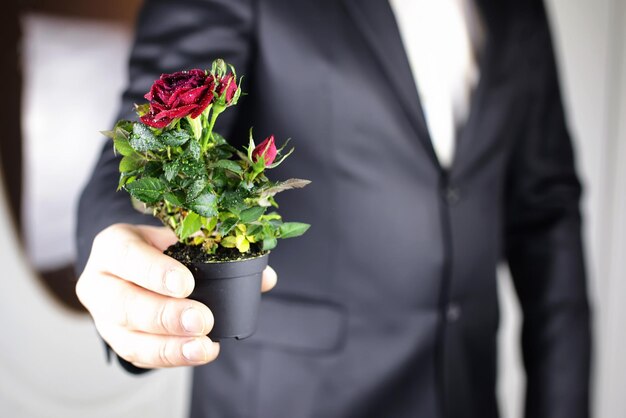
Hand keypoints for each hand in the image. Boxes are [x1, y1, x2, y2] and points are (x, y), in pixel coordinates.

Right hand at [76, 224, 276, 368]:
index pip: (127, 256)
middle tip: (202, 320)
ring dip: (170, 346)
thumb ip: (215, 252)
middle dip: (166, 315)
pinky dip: (172, 357)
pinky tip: (198, 354)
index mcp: (113, 245)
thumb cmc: (159, 249)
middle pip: (125, 303)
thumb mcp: (179, 239)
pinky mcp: (118, 341)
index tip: (186, 283)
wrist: (130, 269)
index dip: (155, 272)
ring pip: (130, 338)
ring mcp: (104, 317)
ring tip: (203, 347)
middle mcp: (100, 281)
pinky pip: (141, 356)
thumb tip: (265, 278)